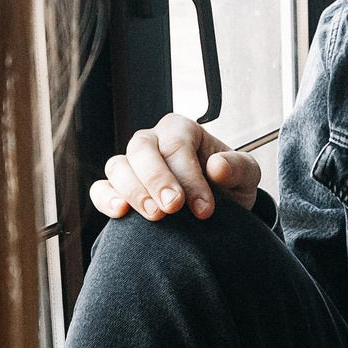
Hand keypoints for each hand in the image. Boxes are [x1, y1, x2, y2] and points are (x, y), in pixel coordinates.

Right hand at [91, 113, 261, 221]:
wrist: (218, 212)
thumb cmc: (229, 187)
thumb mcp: (246, 175)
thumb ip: (237, 167)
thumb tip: (216, 166)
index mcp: (182, 130)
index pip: (177, 146)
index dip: (189, 177)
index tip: (204, 209)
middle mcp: (153, 141)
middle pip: (141, 149)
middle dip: (156, 179)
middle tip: (173, 208)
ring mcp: (132, 164)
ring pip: (118, 167)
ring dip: (133, 191)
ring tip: (154, 216)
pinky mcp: (118, 189)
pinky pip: (101, 188)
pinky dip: (106, 200)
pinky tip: (121, 213)